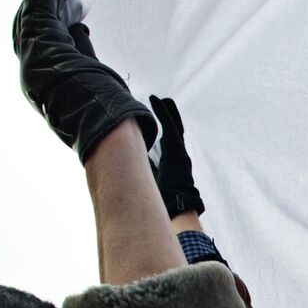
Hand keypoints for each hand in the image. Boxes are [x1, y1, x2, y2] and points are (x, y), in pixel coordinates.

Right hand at [12, 0, 156, 162]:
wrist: (104, 127)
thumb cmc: (108, 115)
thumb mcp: (96, 79)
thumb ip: (84, 55)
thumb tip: (79, 31)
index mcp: (46, 86)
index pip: (44, 45)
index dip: (51, 19)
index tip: (65, 2)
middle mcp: (33, 72)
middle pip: (35, 24)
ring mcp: (32, 58)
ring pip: (34, 10)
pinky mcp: (38, 43)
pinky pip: (40, 4)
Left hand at [148, 95, 204, 218]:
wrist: (175, 207)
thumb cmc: (162, 200)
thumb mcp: (149, 182)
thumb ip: (143, 171)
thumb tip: (127, 166)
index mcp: (172, 163)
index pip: (168, 141)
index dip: (162, 130)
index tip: (155, 121)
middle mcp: (178, 156)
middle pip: (174, 131)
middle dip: (168, 116)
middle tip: (162, 103)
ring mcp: (179, 153)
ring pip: (174, 127)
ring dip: (168, 112)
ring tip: (162, 99)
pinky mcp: (178, 150)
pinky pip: (171, 127)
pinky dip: (165, 114)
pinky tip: (160, 102)